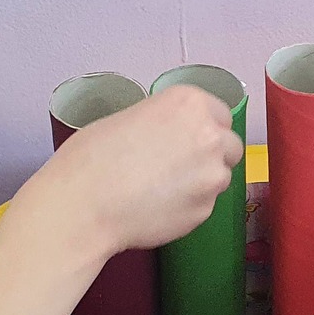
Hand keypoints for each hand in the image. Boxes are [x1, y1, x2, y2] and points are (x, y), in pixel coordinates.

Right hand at [39, 86, 241, 259]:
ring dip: (202, 181)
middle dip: (212, 154)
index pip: (220, 113)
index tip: (191, 137)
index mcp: (189, 103)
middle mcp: (209, 135)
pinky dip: (189, 206)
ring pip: (221, 177)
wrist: (83, 205)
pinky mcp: (206, 211)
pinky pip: (205, 205)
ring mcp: (212, 176)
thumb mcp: (129, 118)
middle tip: (181, 165)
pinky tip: (158, 206)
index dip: (205, 127)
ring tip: (163, 187)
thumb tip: (173, 135)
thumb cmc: (91, 158)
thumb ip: (164, 122)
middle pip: (230, 145)